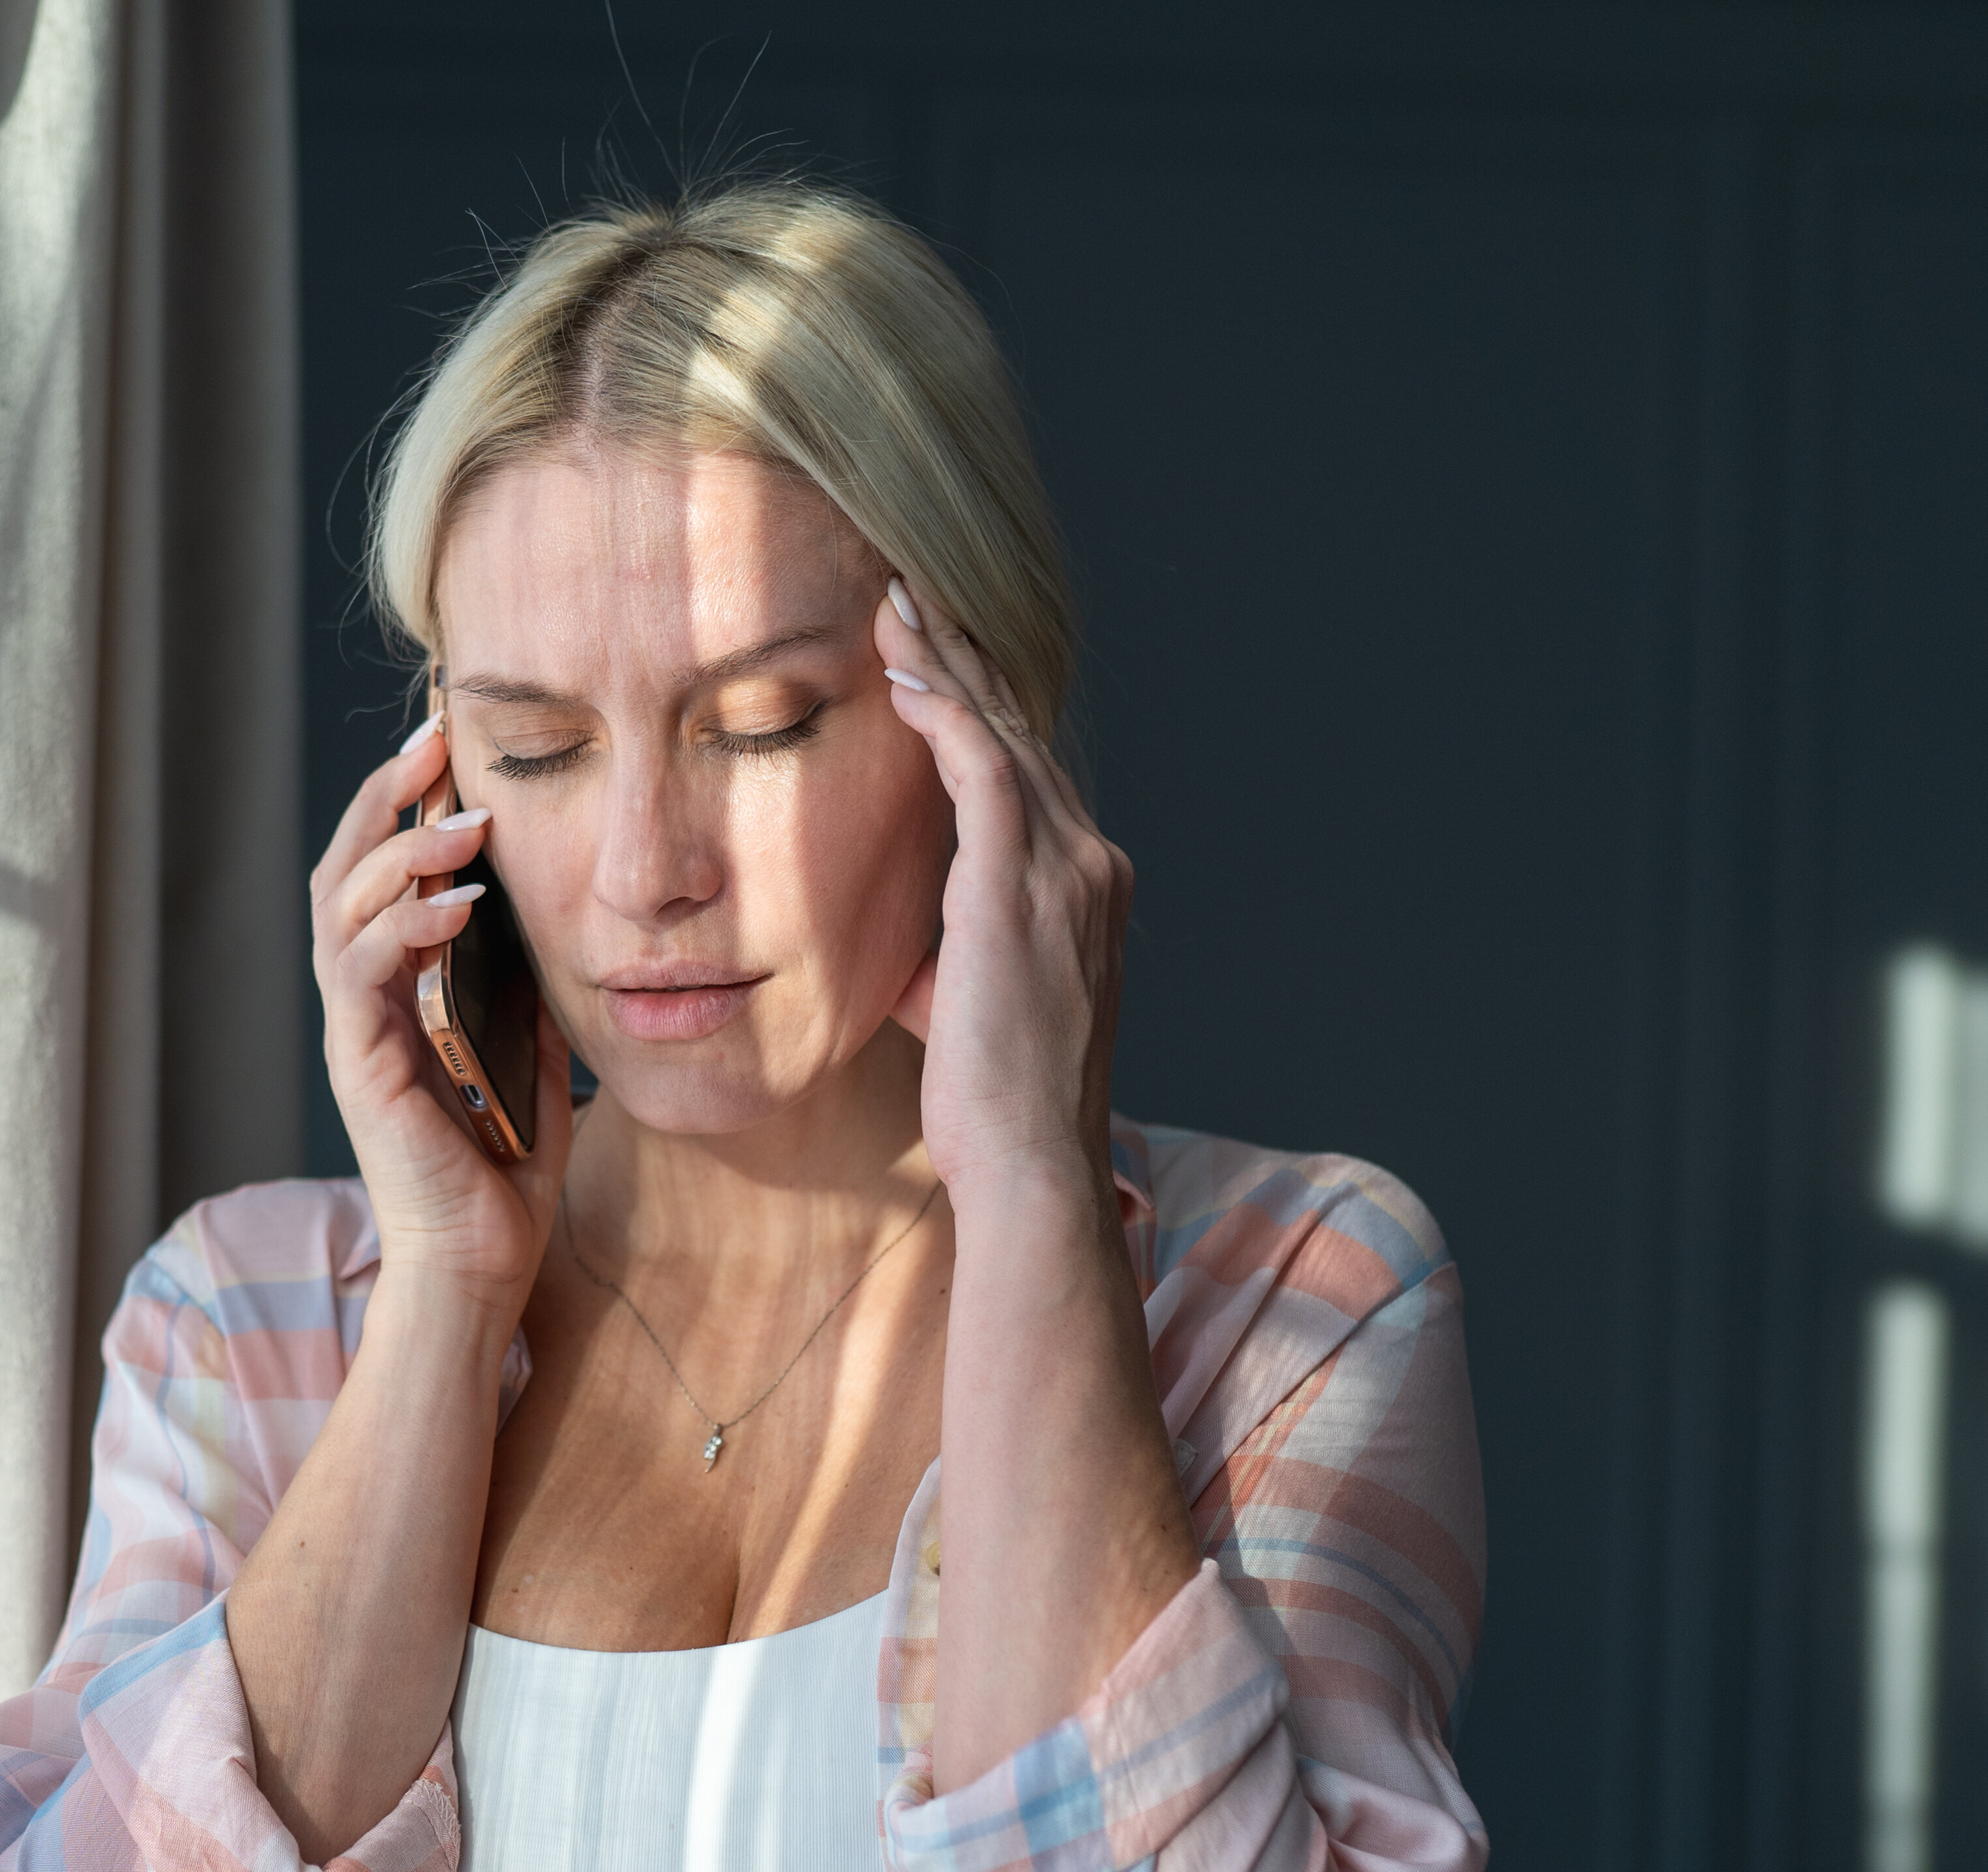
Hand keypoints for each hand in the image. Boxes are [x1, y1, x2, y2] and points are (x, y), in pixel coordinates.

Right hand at [305, 714, 575, 1309]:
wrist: (480, 1264)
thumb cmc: (504, 1169)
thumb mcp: (535, 1057)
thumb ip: (532, 995)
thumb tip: (559, 928)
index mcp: (397, 991)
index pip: (383, 876)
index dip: (406, 807)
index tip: (452, 749)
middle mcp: (362, 1001)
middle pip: (345, 869)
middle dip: (386, 798)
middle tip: (435, 739)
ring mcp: (354, 1029)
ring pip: (340, 907)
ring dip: (400, 851)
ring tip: (466, 818)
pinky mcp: (358, 1062)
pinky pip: (360, 970)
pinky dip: (404, 924)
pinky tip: (456, 900)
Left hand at [875, 578, 1130, 1204]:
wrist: (1030, 1161)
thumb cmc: (996, 1103)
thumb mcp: (974, 1007)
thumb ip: (953, 959)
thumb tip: (912, 958)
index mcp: (1086, 887)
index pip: (1027, 772)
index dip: (979, 706)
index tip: (932, 655)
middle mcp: (1091, 864)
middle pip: (1019, 734)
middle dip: (964, 660)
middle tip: (912, 594)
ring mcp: (1067, 871)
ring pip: (1002, 736)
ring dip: (947, 665)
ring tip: (896, 606)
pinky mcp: (1021, 886)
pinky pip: (985, 772)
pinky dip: (945, 716)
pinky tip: (904, 675)